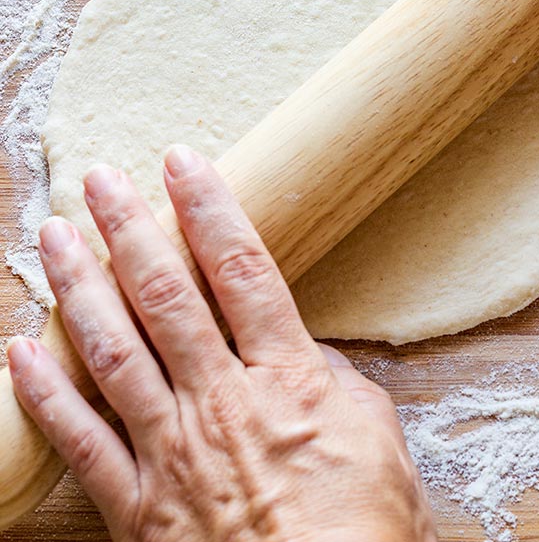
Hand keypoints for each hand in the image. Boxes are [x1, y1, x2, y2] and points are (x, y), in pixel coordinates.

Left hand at [7, 150, 436, 541]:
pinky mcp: (138, 513)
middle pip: (165, 296)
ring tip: (52, 235)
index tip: (182, 158)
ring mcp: (172, 456)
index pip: (241, 268)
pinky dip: (45, 396)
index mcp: (286, 379)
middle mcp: (220, 403)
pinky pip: (80, 445)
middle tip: (97, 178)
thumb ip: (335, 382)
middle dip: (127, 228)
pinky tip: (20, 349)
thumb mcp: (379, 442)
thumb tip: (305, 351)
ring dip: (79, 286)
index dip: (208, 206)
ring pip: (114, 352)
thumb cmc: (364, 535)